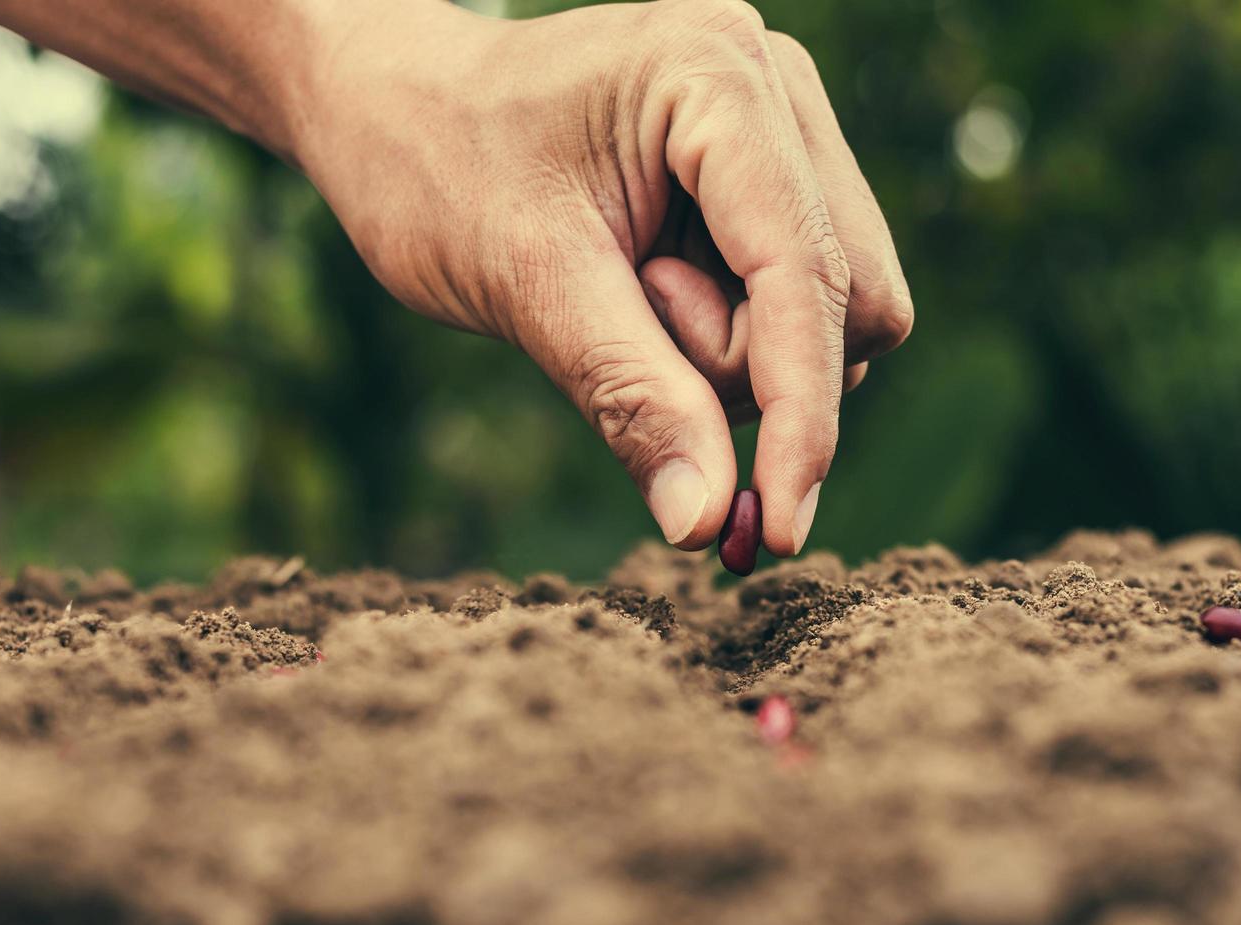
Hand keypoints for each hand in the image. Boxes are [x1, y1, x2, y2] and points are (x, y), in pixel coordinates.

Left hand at [296, 0, 912, 554]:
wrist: (395, 110)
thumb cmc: (435, 167)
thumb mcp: (527, 282)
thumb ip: (630, 397)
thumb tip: (704, 523)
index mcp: (717, 75)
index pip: (805, 272)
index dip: (800, 415)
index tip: (773, 531)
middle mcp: (775, 89)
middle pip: (845, 300)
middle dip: (742, 366)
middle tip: (622, 321)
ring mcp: (782, 130)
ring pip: (834, 315)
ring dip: (733, 357)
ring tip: (623, 297)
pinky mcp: (769, 180)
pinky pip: (798, 307)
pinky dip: (735, 341)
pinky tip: (650, 298)